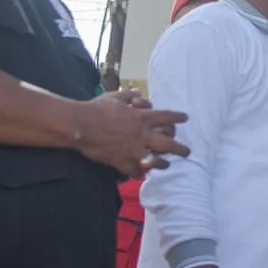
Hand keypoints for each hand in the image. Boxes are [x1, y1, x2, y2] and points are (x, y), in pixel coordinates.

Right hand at [73, 92, 189, 177]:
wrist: (80, 125)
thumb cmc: (96, 108)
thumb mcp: (115, 97)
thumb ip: (128, 95)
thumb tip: (137, 92)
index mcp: (142, 118)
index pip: (166, 117)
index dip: (177, 117)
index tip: (185, 118)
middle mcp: (142, 135)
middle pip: (168, 144)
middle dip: (180, 149)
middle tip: (187, 152)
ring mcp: (133, 149)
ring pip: (155, 161)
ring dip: (162, 164)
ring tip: (166, 165)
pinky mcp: (121, 161)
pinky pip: (134, 171)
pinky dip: (137, 173)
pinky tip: (140, 175)